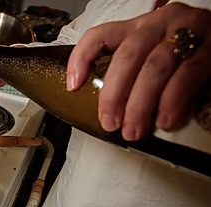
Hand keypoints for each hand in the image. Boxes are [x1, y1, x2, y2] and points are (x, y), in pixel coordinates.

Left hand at [67, 3, 210, 140]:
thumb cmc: (181, 56)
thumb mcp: (150, 55)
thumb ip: (129, 71)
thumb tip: (107, 109)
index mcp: (138, 26)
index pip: (100, 35)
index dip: (81, 59)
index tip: (73, 86)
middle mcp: (160, 23)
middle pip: (128, 56)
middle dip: (114, 94)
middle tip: (110, 123)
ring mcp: (187, 32)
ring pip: (155, 67)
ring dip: (140, 104)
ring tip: (134, 129)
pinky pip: (188, 75)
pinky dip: (172, 101)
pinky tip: (164, 121)